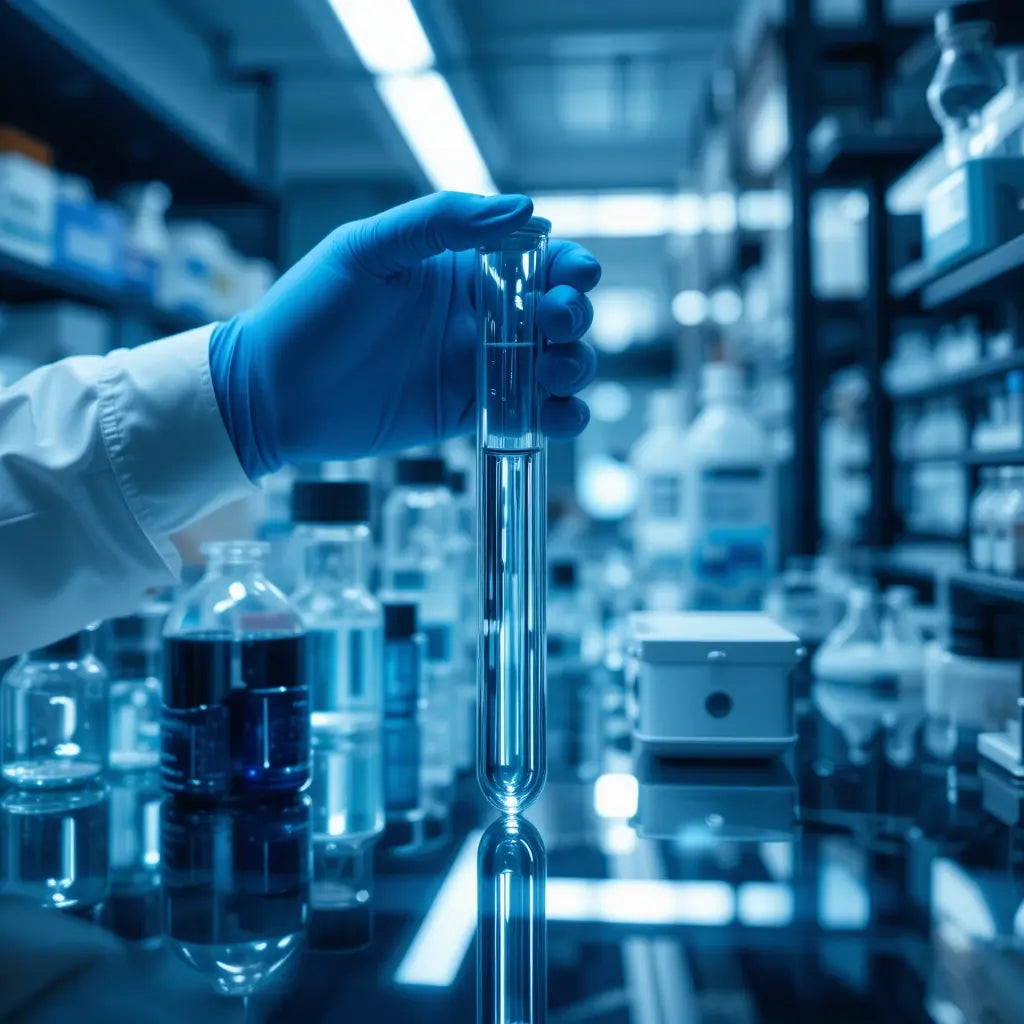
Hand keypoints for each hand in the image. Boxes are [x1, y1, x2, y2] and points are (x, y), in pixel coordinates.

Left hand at [209, 191, 600, 477]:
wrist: (270, 393)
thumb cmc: (307, 312)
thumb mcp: (367, 249)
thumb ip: (440, 222)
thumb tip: (524, 208)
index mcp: (460, 269)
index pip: (536, 261)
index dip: (570, 267)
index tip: (576, 277)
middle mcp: (477, 318)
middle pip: (557, 315)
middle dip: (573, 317)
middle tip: (552, 325)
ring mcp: (476, 368)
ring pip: (554, 366)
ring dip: (574, 367)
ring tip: (554, 373)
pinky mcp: (469, 415)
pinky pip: (530, 415)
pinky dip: (558, 418)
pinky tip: (556, 416)